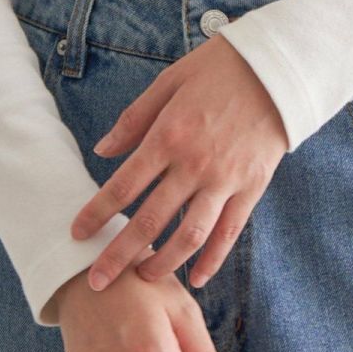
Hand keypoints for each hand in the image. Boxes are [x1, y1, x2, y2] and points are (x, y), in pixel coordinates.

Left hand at [69, 32, 287, 291]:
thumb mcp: (169, 82)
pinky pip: (229, 233)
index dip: (96, 214)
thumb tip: (101, 151)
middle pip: (150, 221)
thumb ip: (134, 119)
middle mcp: (194, 164)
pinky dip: (213, 259)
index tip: (76, 234)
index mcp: (168, 136)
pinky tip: (197, 278)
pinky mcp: (252, 187)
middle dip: (119, 255)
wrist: (276, 70)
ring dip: (163, 263)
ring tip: (143, 279)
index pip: (122, 186)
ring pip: (189, 236)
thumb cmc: (218, 70)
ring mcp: (225, 180)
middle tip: (97, 281)